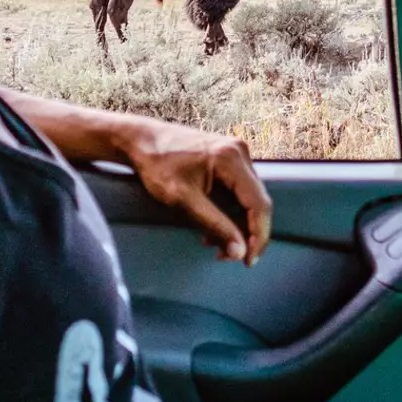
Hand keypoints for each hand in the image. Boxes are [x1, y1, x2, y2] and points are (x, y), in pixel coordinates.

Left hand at [107, 117, 272, 266]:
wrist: (142, 140)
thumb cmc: (157, 166)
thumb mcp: (183, 200)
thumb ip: (214, 225)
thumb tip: (239, 251)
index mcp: (232, 159)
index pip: (259, 204)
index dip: (258, 236)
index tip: (247, 261)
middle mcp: (240, 152)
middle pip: (258, 201)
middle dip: (247, 233)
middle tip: (228, 256)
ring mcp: (236, 152)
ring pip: (249, 197)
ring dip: (237, 223)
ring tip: (213, 243)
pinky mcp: (228, 157)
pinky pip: (239, 188)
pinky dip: (230, 210)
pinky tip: (213, 224)